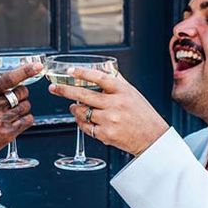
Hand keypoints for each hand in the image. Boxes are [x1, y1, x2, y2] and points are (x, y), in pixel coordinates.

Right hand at [0, 60, 39, 167]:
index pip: (8, 79)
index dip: (24, 71)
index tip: (37, 66)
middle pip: (21, 92)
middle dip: (22, 92)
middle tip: (15, 96)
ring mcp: (2, 121)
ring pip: (26, 106)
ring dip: (24, 106)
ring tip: (13, 109)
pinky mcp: (8, 134)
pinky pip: (27, 121)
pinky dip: (26, 118)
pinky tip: (18, 119)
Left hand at [48, 67, 168, 156]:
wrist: (152, 138)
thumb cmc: (143, 115)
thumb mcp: (133, 93)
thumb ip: (117, 82)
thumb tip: (104, 70)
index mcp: (122, 91)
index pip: (98, 77)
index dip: (82, 73)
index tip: (69, 71)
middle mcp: (115, 104)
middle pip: (83, 95)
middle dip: (64, 90)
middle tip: (54, 88)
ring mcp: (109, 120)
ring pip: (81, 111)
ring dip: (74, 108)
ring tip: (74, 106)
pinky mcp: (105, 134)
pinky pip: (85, 126)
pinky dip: (80, 122)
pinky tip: (82, 119)